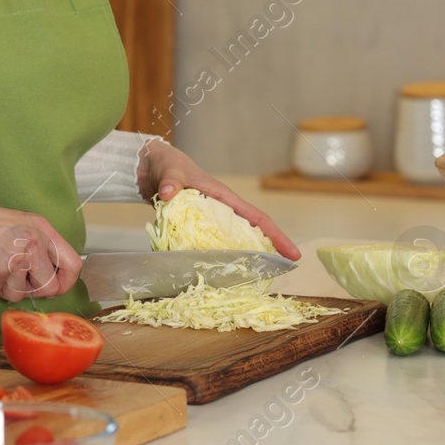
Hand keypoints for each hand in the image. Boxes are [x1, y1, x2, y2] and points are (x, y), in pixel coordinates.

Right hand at [0, 191, 81, 301]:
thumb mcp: (20, 224)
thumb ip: (38, 248)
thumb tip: (50, 282)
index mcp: (42, 230)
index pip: (73, 265)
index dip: (65, 283)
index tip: (54, 288)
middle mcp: (32, 243)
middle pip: (48, 288)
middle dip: (29, 291)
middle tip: (11, 279)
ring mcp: (13, 259)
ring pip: (17, 296)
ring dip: (0, 288)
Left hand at [138, 140, 299, 259]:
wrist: (151, 167)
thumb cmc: (166, 165)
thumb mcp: (170, 172)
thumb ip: (170, 182)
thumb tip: (169, 193)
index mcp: (223, 197)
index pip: (256, 218)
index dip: (276, 236)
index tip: (292, 253)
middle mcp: (221, 209)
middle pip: (252, 233)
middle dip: (268, 251)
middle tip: (280, 273)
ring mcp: (210, 218)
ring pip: (233, 240)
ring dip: (244, 256)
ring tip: (255, 278)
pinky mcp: (197, 224)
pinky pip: (212, 243)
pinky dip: (218, 256)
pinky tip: (219, 272)